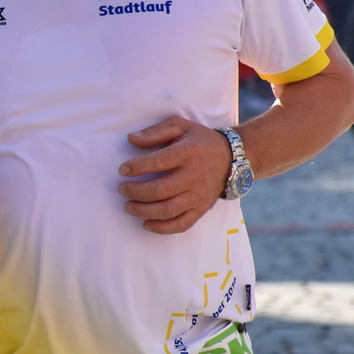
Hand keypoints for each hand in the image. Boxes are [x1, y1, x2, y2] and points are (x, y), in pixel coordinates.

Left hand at [118, 117, 231, 233]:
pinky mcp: (202, 209)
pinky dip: (162, 228)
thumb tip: (131, 139)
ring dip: (144, 211)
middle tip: (122, 189)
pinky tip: (146, 224)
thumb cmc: (199, 141)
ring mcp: (199, 195)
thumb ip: (156, 132)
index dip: (137, 168)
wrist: (231, 158)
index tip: (122, 170)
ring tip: (128, 207)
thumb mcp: (180, 126)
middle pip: (161, 190)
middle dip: (136, 192)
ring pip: (168, 210)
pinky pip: (182, 224)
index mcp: (188, 153)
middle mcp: (194, 176)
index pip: (159, 162)